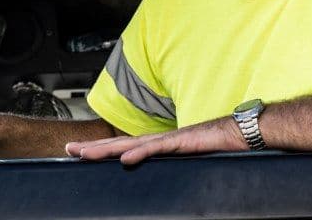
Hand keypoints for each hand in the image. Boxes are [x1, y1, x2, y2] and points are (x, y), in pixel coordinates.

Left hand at [66, 116, 247, 164]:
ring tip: (85, 154)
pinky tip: (125, 158)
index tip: (81, 152)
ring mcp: (171, 140)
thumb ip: (172, 167)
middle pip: (120, 143)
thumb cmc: (219, 147)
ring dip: (107, 149)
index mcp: (160, 145)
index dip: (103, 149)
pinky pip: (159, 148)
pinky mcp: (184, 142)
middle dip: (94, 147)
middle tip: (69, 150)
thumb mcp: (189, 162)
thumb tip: (159, 179)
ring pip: (133, 144)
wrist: (243, 133)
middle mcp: (160, 140)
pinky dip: (141, 153)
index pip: (125, 147)